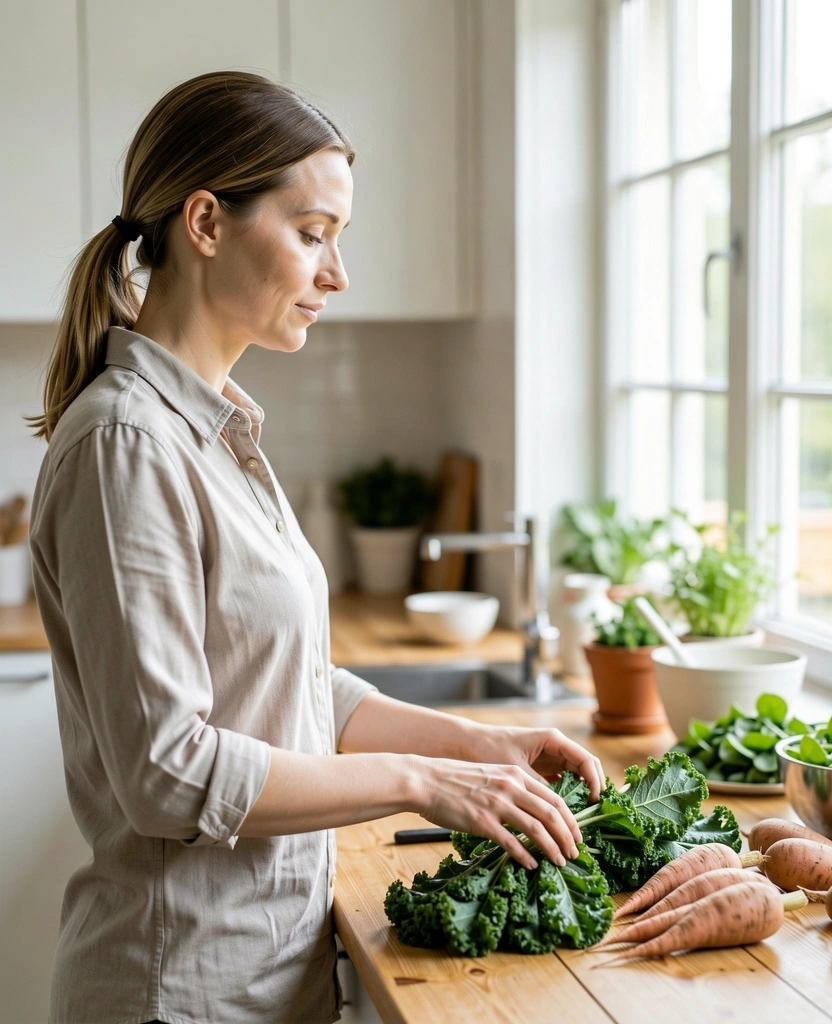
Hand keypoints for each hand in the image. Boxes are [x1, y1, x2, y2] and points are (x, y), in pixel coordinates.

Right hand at [411, 756, 582, 869]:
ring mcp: (497, 804)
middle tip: (575, 853)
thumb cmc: (455, 779)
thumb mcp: (491, 775)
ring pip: (537, 829)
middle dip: (568, 837)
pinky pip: (511, 842)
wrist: (425, 780)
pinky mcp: (482, 821)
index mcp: (515, 775)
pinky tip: (532, 865)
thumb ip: (512, 789)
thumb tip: (531, 812)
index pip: (554, 798)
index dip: (570, 819)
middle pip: (552, 814)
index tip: (577, 835)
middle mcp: (510, 787)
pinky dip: (526, 856)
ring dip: (553, 848)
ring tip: (560, 862)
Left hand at [464, 724, 604, 802]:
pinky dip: (566, 797)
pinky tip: (564, 816)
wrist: (467, 743)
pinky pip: (561, 782)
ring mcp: (549, 757)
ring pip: (575, 777)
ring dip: (580, 796)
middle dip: (593, 790)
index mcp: (553, 740)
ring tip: (580, 820)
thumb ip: (538, 788)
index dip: (595, 781)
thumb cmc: (489, 749)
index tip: (595, 802)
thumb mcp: (516, 770)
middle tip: (592, 813)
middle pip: (586, 768)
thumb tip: (555, 813)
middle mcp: (555, 747)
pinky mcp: (540, 769)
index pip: (586, 760)